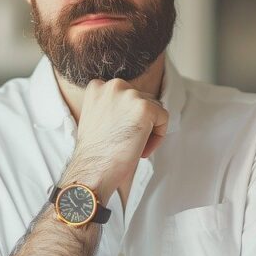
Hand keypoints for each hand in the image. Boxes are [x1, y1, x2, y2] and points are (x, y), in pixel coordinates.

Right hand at [63, 78, 168, 203]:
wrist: (92, 169)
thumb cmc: (94, 151)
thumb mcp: (95, 117)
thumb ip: (110, 106)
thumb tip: (131, 109)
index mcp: (98, 86)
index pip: (126, 95)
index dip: (127, 117)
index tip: (120, 134)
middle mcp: (114, 85)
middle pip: (142, 99)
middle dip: (139, 122)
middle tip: (128, 143)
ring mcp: (130, 95)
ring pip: (154, 109)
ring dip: (149, 129)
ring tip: (135, 147)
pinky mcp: (145, 107)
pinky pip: (163, 118)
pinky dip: (158, 137)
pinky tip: (142, 150)